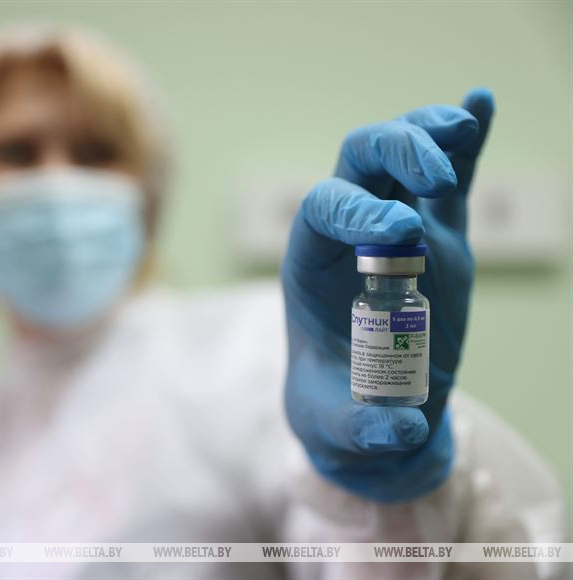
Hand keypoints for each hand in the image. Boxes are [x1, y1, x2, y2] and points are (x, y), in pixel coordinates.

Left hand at [281, 88, 494, 501]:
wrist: (366, 402)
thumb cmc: (338, 406)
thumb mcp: (339, 427)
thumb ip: (361, 429)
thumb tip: (399, 430)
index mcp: (311, 263)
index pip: (323, 210)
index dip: (358, 211)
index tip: (400, 233)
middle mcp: (349, 232)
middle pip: (360, 160)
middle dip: (397, 154)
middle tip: (438, 180)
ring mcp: (396, 226)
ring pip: (402, 156)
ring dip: (430, 132)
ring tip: (461, 126)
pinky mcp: (437, 235)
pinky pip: (450, 178)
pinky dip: (465, 140)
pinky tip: (482, 103)